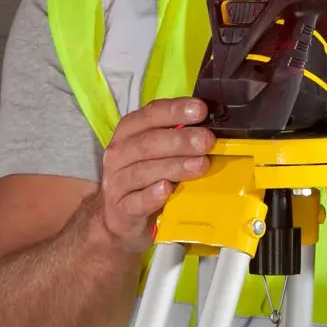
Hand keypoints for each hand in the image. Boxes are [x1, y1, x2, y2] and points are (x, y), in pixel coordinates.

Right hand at [99, 98, 214, 251]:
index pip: (150, 114)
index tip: (200, 110)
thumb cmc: (145, 177)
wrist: (120, 217)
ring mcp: (116, 183)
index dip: (175, 110)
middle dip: (180, 140)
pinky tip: (167, 189)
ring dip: (175, 166)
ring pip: (144, 171)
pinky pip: (136, 202)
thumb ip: (177, 136)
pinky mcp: (120, 211)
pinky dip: (152, 196)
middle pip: (148, 143)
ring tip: (201, 165)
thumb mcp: (157, 152)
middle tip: (206, 141)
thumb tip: (210, 126)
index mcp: (128, 132)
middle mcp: (118, 154)